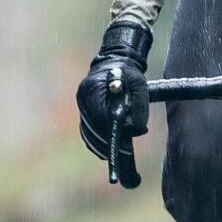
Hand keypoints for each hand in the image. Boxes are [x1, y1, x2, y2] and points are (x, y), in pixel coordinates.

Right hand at [76, 21, 151, 160]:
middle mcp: (82, 99)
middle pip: (92, 128)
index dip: (113, 131)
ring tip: (117, 158)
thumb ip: (140, 105)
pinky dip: (96, 143)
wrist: (114, 63)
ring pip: (88, 133)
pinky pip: (87, 132)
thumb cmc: (128, 72)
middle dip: (108, 143)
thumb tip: (139, 128)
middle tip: (124, 155)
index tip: (126, 143)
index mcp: (92, 90)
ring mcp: (82, 106)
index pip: (100, 117)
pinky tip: (107, 152)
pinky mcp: (85, 112)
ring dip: (101, 146)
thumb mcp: (139, 84)